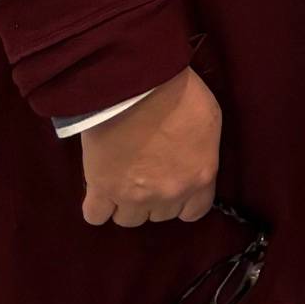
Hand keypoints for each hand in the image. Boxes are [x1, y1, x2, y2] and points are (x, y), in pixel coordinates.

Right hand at [79, 67, 221, 227]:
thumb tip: (190, 160)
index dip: (182, 201)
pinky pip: (95, 215)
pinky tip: (99, 190)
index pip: (194, 211)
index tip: (172, 185)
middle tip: (144, 172)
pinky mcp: (102, 189)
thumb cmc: (180, 94)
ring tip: (120, 178)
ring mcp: (134, 196)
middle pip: (159, 215)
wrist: (139, 84)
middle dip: (153, 198)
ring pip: (128, 219)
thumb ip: (202, 152)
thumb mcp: (209, 121)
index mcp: (200, 177)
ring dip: (124, 203)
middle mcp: (169, 194)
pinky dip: (96, 206)